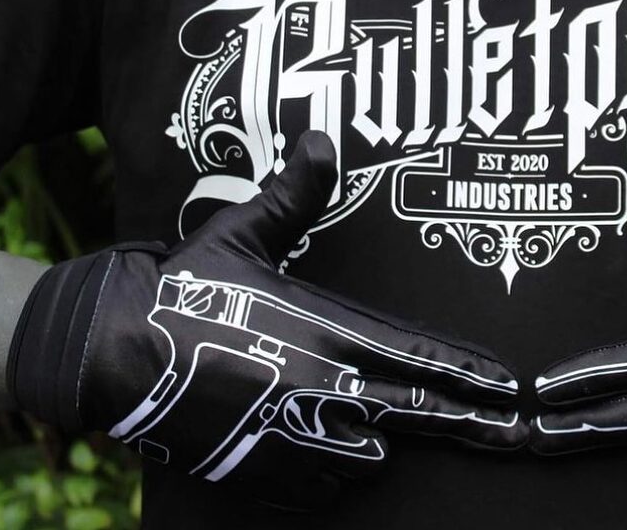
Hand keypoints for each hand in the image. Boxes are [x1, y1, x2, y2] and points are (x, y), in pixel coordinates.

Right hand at [9, 131, 524, 509]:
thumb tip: (321, 141)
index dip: (469, 372)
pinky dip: (335, 474)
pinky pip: (324, 486)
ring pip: (372, 456)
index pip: (419, 356)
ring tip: (394, 435)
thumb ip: (294, 195)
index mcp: (328, 331)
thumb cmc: (184, 289)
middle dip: (472, 424)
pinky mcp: (264, 470)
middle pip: (419, 414)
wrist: (112, 354)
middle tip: (514, 436)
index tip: (507, 384)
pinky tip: (336, 460)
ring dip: (384, 444)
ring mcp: (296, 437)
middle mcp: (324, 388)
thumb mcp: (242, 232)